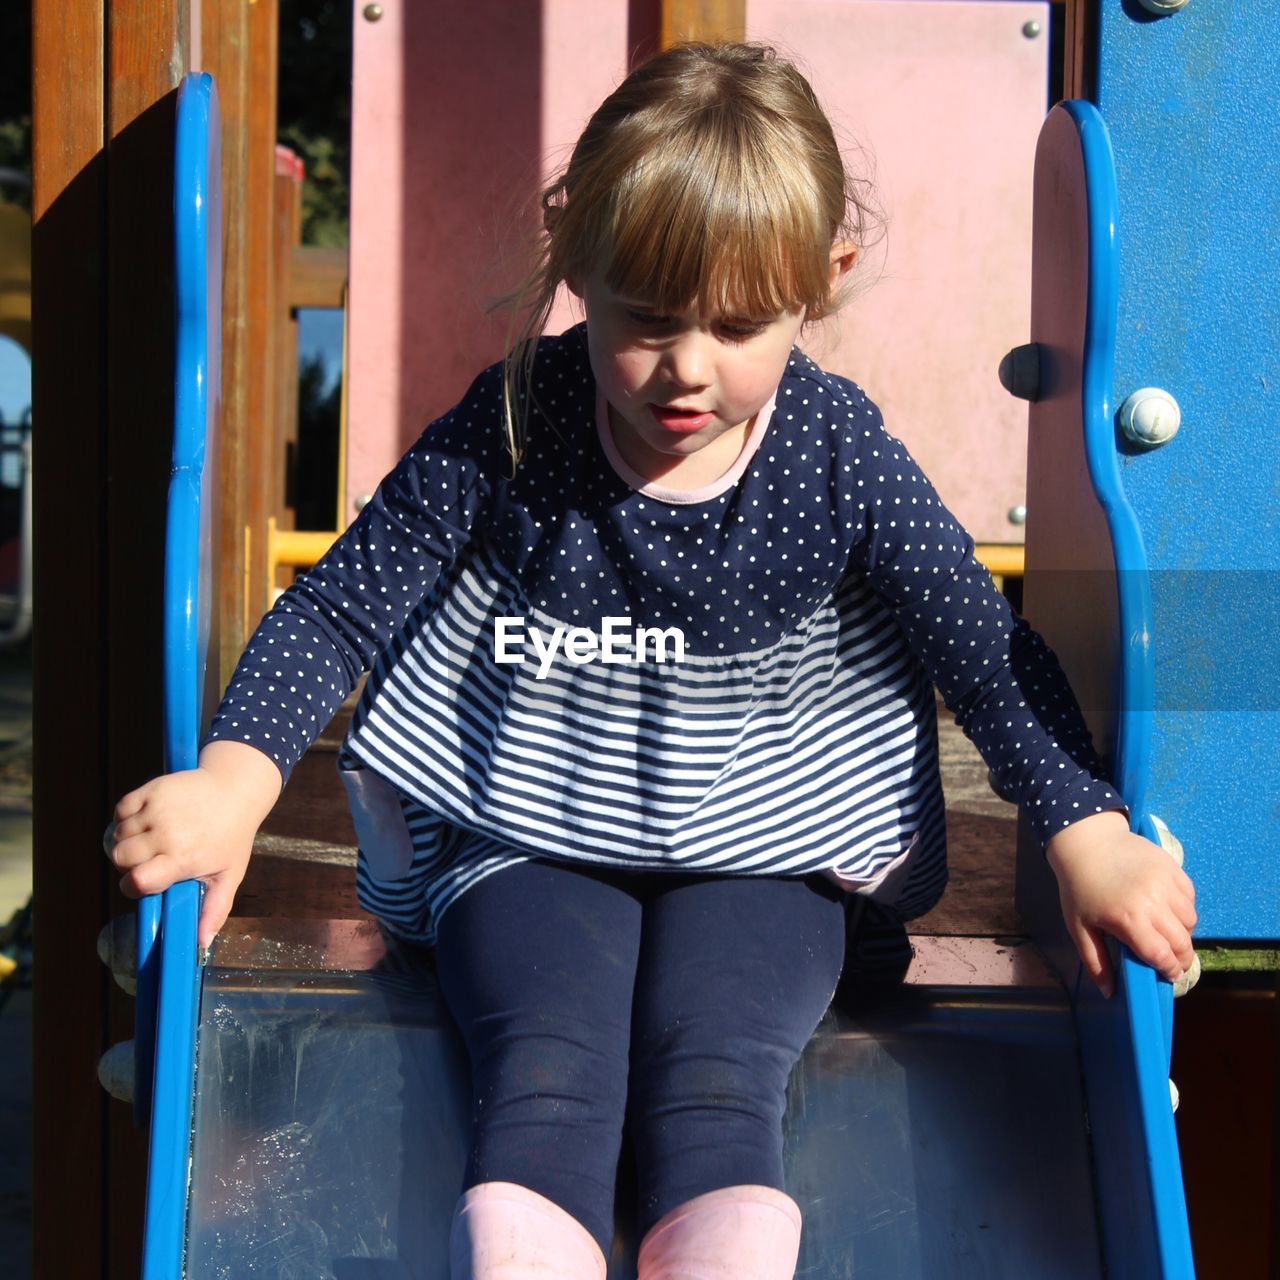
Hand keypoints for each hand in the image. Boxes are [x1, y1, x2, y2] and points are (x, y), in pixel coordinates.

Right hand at [103, 741, 282, 950]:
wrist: (237, 789)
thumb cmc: (233, 836)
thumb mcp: (230, 874)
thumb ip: (214, 910)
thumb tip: (201, 944)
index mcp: (184, 858)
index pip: (137, 880)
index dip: (134, 886)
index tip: (145, 882)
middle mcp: (169, 834)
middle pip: (120, 858)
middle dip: (129, 864)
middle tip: (149, 860)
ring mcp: (159, 809)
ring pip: (117, 835)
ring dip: (127, 840)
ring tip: (150, 840)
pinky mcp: (153, 789)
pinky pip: (121, 809)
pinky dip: (126, 818)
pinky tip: (145, 822)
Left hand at [1045, 809, 1196, 998]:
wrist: (1086, 841)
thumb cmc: (1079, 887)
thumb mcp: (1079, 926)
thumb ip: (1096, 962)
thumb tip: (1110, 993)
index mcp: (1129, 919)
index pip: (1162, 956)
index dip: (1169, 970)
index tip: (1168, 976)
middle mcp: (1153, 902)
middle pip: (1183, 942)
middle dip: (1181, 958)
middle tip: (1173, 962)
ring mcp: (1166, 883)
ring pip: (1190, 920)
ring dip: (1183, 932)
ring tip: (1167, 933)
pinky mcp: (1173, 868)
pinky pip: (1190, 897)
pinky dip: (1184, 908)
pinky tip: (1167, 909)